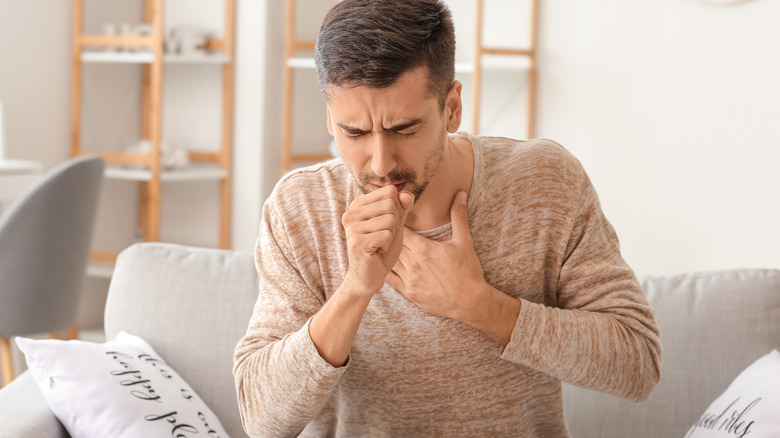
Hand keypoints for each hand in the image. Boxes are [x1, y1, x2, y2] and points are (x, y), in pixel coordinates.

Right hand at [342, 185, 414, 295]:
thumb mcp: (396, 222)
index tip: (385, 225)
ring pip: (390, 220)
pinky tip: (377, 251)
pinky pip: (387, 235)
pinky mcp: (357, 242)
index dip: (397, 209)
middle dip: (394, 223)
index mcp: (357, 204)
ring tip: (379, 244)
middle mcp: (350, 213)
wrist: (369, 276)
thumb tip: (405, 194)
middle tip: (382, 237)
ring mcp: (352, 227)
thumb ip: (402, 205)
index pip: (390, 191)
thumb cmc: (382, 248)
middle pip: (391, 204)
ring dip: (391, 235)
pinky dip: (387, 245)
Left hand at [385, 191, 486, 320]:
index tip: (395, 218)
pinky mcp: (409, 293)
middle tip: (386, 229)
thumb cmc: (468, 271)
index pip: (400, 229)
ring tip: (384, 245)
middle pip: (391, 244)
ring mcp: (409, 279)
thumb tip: (460, 194)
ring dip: (386, 253)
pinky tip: (385, 264)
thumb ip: (458, 216)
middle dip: (389, 236)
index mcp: (424, 248)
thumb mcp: (464, 241)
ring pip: (389, 261)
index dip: (396, 222)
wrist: (470, 302)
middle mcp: (413, 263)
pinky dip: (386, 270)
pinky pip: (390, 279)